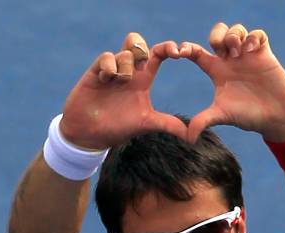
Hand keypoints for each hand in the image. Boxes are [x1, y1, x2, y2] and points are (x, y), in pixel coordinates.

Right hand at [60, 33, 187, 148]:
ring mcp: (112, 71)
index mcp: (142, 80)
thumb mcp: (147, 124)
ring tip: (121, 80)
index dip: (167, 49)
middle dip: (143, 47)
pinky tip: (107, 80)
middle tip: (145, 61)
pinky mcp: (96, 72)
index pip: (157, 56)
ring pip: (124, 50)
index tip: (178, 54)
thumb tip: (192, 136)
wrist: (92, 135)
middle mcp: (128, 72)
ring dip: (127, 62)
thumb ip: (169, 125)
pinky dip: (110, 66)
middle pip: (138, 44)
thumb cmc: (119, 128)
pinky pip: (106, 57)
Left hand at [179, 23, 284, 142]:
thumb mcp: (222, 116)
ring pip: (236, 31)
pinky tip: (250, 50)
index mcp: (217, 72)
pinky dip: (252, 37)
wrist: (274, 118)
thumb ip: (203, 121)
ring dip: (233, 36)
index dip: (187, 48)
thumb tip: (187, 139)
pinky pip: (258, 34)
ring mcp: (248, 56)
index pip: (198, 53)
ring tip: (236, 53)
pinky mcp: (265, 55)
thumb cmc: (247, 117)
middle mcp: (231, 61)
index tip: (181, 52)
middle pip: (218, 34)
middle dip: (216, 36)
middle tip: (221, 52)